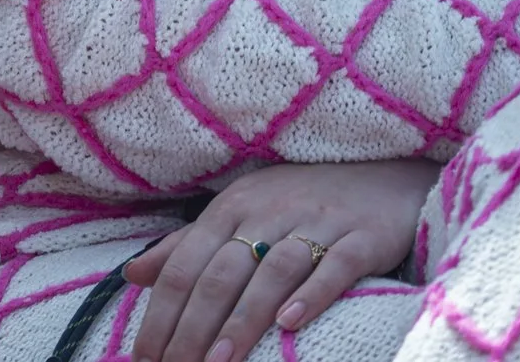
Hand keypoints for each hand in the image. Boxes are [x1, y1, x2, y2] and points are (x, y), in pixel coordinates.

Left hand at [123, 159, 435, 361]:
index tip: (145, 356)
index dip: (162, 312)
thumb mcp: (240, 212)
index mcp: (233, 205)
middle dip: (193, 327)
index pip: (186, 263)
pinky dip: (311, 295)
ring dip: (243, 319)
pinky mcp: (363, 236)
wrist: (385, 175)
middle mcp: (270, 209)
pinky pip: (335, 266)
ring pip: (272, 271)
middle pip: (222, 272)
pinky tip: (290, 325)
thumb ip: (188, 244)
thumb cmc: (301, 201)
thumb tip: (134, 274)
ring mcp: (318, 221)